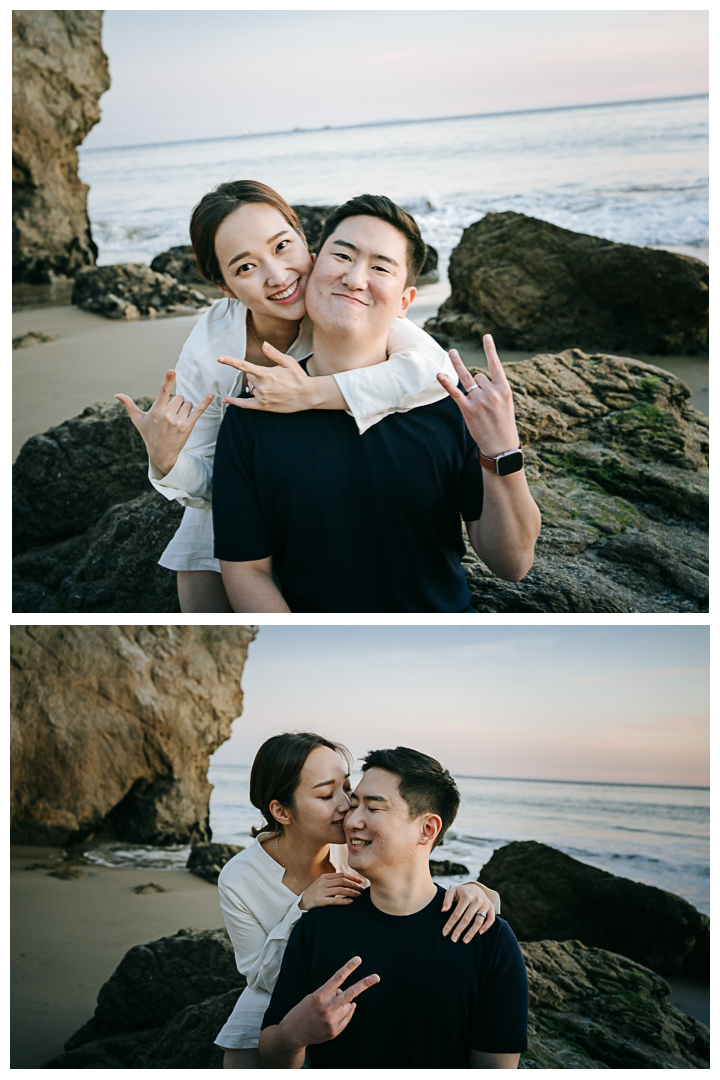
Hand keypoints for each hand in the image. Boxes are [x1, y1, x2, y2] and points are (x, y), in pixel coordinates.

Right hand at [115, 370, 213, 477]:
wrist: (161, 454)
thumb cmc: (149, 435)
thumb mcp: (138, 420)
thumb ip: (129, 405)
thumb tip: (117, 394)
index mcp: (156, 411)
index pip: (163, 392)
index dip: (167, 380)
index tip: (172, 370)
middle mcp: (168, 415)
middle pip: (179, 397)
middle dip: (177, 403)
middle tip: (171, 414)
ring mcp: (179, 421)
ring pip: (188, 403)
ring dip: (185, 408)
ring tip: (178, 419)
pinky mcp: (188, 426)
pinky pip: (198, 411)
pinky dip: (205, 402)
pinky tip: (212, 395)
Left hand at [219, 342, 321, 411]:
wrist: (308, 395)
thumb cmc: (299, 377)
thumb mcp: (289, 361)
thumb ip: (274, 353)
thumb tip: (263, 344)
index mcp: (266, 374)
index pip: (244, 366)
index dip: (231, 361)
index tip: (220, 358)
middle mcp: (262, 386)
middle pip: (250, 377)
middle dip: (258, 375)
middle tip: (275, 377)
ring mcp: (262, 397)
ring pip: (251, 388)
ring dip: (258, 386)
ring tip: (276, 388)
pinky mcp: (264, 406)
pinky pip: (245, 405)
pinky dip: (235, 402)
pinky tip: (225, 400)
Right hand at [279, 956, 378, 1050]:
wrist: (292, 1034)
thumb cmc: (302, 1011)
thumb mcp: (313, 997)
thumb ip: (330, 995)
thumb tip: (348, 998)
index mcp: (319, 995)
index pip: (337, 978)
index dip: (349, 967)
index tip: (358, 959)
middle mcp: (327, 1008)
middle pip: (351, 993)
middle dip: (365, 984)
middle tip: (377, 977)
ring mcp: (331, 1021)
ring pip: (349, 1006)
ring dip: (344, 1004)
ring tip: (329, 1009)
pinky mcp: (334, 1032)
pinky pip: (347, 1018)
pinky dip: (345, 1013)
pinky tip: (334, 1015)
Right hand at [299, 872, 364, 910]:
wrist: (301, 903)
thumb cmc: (315, 893)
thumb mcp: (322, 883)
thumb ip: (333, 881)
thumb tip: (348, 881)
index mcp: (324, 877)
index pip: (341, 875)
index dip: (352, 878)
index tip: (361, 881)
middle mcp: (323, 883)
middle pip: (342, 881)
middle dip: (354, 885)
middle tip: (362, 889)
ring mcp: (321, 892)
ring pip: (340, 890)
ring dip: (351, 892)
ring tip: (358, 895)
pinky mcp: (319, 901)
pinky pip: (334, 901)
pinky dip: (343, 901)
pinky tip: (350, 902)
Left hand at [437, 335, 520, 459]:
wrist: (501, 446)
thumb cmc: (503, 424)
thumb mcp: (506, 404)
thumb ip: (494, 389)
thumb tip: (476, 378)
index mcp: (505, 389)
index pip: (496, 364)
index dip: (490, 349)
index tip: (486, 335)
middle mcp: (492, 392)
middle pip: (478, 376)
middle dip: (479, 385)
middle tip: (485, 404)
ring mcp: (480, 401)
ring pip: (469, 382)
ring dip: (467, 382)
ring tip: (451, 353)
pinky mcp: (468, 410)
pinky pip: (455, 392)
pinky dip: (446, 383)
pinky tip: (439, 374)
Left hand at [442, 881, 495, 942]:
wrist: (475, 887)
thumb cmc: (461, 892)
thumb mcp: (452, 891)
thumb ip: (447, 900)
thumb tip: (443, 910)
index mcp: (466, 896)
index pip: (457, 913)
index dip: (450, 924)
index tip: (445, 933)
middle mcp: (477, 900)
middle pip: (467, 918)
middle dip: (459, 930)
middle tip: (453, 939)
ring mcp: (485, 904)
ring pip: (478, 921)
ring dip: (471, 932)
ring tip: (465, 941)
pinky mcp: (491, 907)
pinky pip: (491, 919)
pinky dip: (486, 926)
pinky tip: (479, 933)